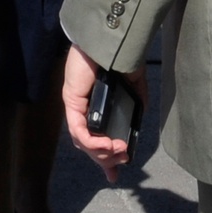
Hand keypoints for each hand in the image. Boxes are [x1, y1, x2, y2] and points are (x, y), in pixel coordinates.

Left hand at [63, 46, 146, 182]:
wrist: (111, 39)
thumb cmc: (120, 55)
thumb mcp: (133, 83)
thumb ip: (136, 101)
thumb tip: (138, 119)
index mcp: (96, 104)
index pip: (95, 137)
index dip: (104, 158)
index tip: (115, 173)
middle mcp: (84, 107)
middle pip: (88, 144)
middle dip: (105, 159)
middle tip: (120, 163)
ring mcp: (76, 105)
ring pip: (82, 141)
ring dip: (101, 152)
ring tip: (118, 151)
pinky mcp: (72, 100)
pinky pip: (78, 130)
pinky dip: (92, 142)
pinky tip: (106, 146)